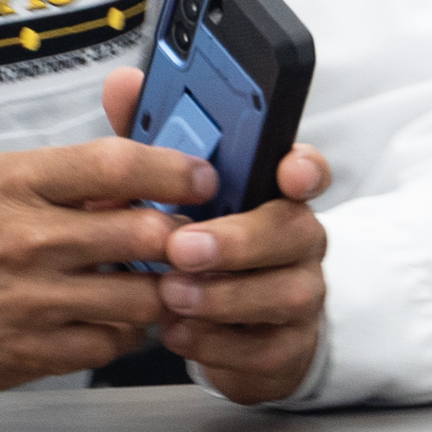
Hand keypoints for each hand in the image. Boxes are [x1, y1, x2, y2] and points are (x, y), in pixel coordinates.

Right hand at [0, 127, 203, 394]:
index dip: (173, 170)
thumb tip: (131, 177)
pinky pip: (114, 343)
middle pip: (145, 233)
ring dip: (162, 290)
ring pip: (142, 296)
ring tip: (158, 282)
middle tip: (193, 239)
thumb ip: (61, 176)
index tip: (200, 178)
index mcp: (19, 183)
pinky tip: (115, 319)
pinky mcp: (36, 350)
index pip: (115, 165)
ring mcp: (36, 299)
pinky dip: (126, 332)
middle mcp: (30, 238)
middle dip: (183, 237)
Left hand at [101, 67, 332, 405]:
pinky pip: (265, 348)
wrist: (222, 321)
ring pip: (284, 292)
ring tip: (173, 293)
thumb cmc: (194, 239)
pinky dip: (219, 342)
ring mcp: (299, 293)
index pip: (306, 167)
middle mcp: (297, 238)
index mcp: (273, 190)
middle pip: (294, 229)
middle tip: (184, 247)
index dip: (303, 167)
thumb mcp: (166, 187)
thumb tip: (125, 83)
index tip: (287, 172)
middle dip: (238, 238)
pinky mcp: (287, 347)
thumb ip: (148, 133)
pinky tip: (182, 331)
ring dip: (225, 294)